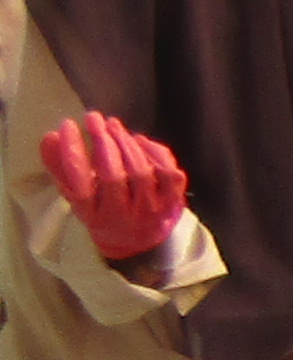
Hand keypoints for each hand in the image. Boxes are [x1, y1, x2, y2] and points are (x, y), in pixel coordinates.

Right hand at [40, 113, 184, 265]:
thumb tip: (52, 136)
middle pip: (113, 177)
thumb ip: (59, 166)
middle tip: (93, 118)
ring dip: (126, 143)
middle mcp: (123, 216)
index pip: (79, 184)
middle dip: (102, 142)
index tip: (68, 125)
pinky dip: (156, 153)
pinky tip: (140, 140)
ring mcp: (151, 212)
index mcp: (93, 215)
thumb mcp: (74, 193)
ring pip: (141, 173)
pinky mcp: (173, 204)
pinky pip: (169, 175)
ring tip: (113, 125)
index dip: (73, 152)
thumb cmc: (100, 209)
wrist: (137, 240)